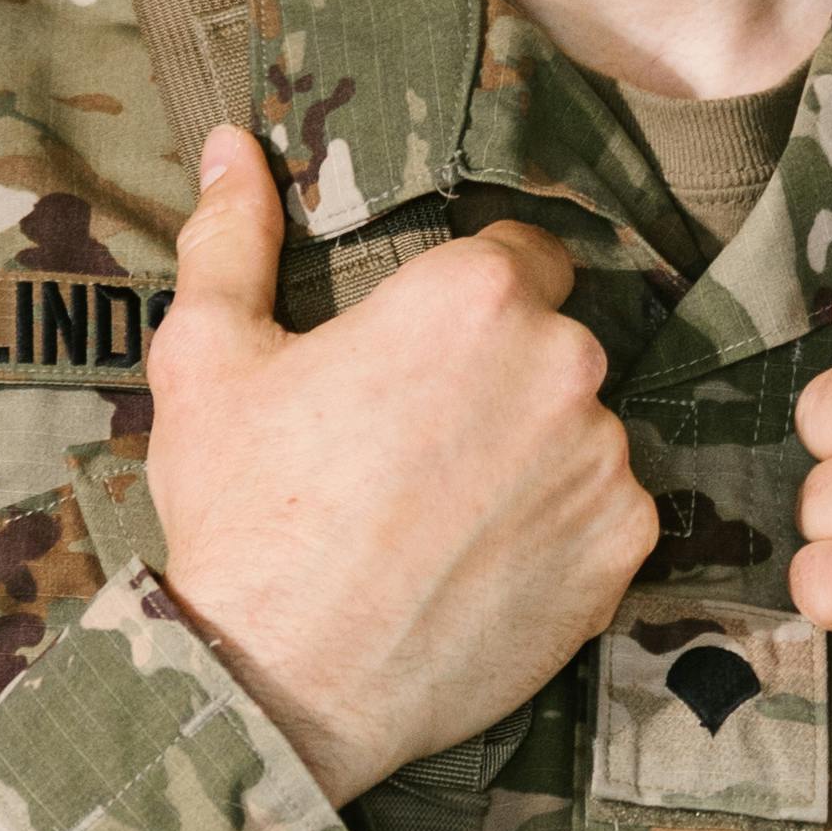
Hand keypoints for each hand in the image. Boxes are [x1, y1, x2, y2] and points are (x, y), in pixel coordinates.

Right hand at [143, 129, 657, 801]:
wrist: (283, 685)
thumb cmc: (243, 515)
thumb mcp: (208, 359)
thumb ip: (233, 237)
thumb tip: (232, 145)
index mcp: (473, 295)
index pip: (522, 254)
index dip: (472, 299)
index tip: (424, 352)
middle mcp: (562, 364)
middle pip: (555, 343)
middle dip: (501, 378)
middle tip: (415, 443)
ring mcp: (603, 463)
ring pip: (583, 431)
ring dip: (534, 455)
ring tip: (443, 512)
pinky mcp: (622, 553)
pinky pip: (606, 517)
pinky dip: (558, 533)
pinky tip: (480, 563)